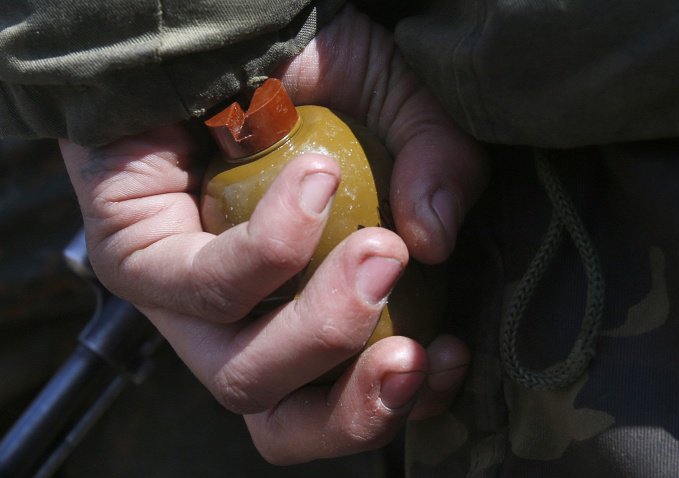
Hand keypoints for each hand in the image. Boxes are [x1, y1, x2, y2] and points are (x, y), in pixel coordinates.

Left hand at [60, 4, 488, 464]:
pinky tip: (315, 181)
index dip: (395, 405)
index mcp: (298, 309)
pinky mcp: (133, 258)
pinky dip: (274, 247)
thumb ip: (437, 162)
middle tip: (411, 346)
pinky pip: (205, 287)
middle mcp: (237, 321)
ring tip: (381, 250)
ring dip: (326, 326)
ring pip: (241, 378)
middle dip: (360, 405)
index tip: (446, 352)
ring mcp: (180, 301)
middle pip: (284, 421)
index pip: (339, 401)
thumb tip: (437, 241)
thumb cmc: (304, 76)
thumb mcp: (396, 106)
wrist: (217, 25)